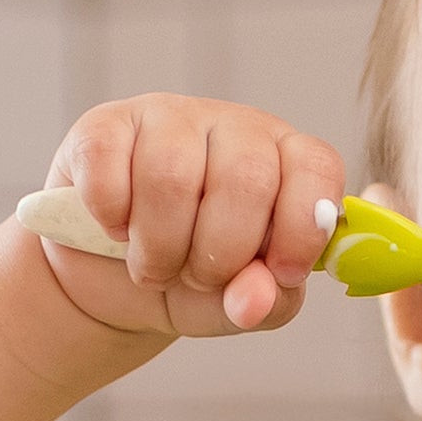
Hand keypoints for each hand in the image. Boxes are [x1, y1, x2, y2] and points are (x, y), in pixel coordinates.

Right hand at [33, 94, 343, 338]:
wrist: (114, 279)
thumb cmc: (194, 279)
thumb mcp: (243, 303)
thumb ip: (267, 302)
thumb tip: (254, 299)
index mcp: (285, 161)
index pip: (317, 167)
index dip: (303, 227)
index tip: (282, 272)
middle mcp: (233, 127)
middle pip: (246, 178)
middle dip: (220, 253)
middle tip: (198, 276)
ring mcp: (168, 117)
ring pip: (171, 175)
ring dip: (160, 247)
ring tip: (155, 266)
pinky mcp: (103, 126)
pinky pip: (108, 170)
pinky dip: (112, 221)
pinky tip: (118, 231)